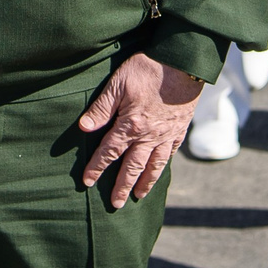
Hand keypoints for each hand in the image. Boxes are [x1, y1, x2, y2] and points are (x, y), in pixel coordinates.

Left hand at [77, 52, 202, 206]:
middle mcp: (150, 136)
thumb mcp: (118, 83)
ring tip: (138, 196)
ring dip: (145, 183)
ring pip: (154, 166)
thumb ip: (101, 108)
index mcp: (131, 125)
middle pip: (133, 167)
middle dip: (122, 186)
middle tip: (116, 204)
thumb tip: (83, 128)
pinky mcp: (180, 129)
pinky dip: (163, 166)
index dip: (97, 167)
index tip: (87, 182)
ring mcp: (167, 134)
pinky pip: (170, 154)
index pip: (110, 152)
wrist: (184, 63)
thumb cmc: (148, 69)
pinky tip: (159, 171)